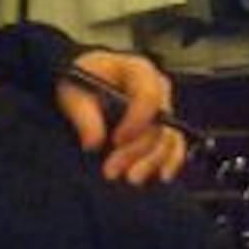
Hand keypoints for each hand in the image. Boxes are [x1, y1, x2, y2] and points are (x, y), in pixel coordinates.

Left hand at [56, 49, 189, 184]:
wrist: (83, 88)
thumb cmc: (81, 82)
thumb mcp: (73, 92)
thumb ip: (84, 115)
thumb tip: (94, 142)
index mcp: (138, 71)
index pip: (149, 95)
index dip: (136, 120)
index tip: (116, 140)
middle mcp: (156, 89)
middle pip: (158, 122)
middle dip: (137, 150)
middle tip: (111, 170)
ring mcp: (162, 110)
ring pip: (167, 138)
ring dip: (151, 161)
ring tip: (130, 178)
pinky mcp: (162, 128)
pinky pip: (174, 145)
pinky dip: (170, 161)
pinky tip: (162, 176)